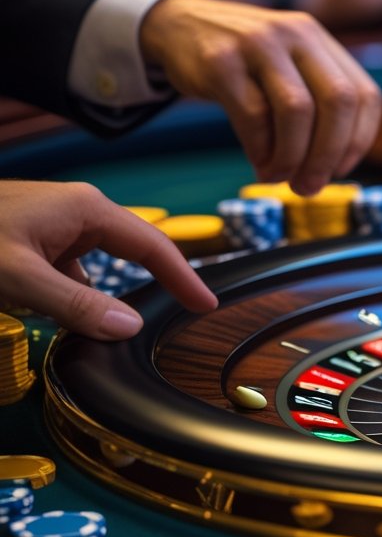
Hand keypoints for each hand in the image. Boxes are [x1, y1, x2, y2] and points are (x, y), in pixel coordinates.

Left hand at [0, 181, 215, 339]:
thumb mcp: (18, 278)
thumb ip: (77, 305)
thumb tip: (129, 327)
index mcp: (86, 209)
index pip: (154, 245)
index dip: (185, 277)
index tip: (206, 305)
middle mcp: (77, 212)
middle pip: (134, 252)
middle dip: (155, 284)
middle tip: (185, 313)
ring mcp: (55, 225)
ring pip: (99, 267)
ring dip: (102, 296)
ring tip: (107, 326)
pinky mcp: (34, 241)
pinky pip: (70, 272)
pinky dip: (72, 296)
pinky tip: (61, 317)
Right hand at [139, 0, 381, 196]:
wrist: (177, 25)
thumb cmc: (244, 62)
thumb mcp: (288, 65)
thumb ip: (316, 103)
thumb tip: (331, 168)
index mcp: (321, 41)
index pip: (364, 95)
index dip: (358, 141)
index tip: (340, 170)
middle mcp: (297, 36)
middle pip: (338, 103)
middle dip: (328, 155)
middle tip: (309, 186)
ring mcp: (259, 44)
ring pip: (297, 111)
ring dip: (293, 158)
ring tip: (279, 177)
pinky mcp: (221, 61)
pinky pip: (254, 116)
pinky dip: (261, 151)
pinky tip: (258, 164)